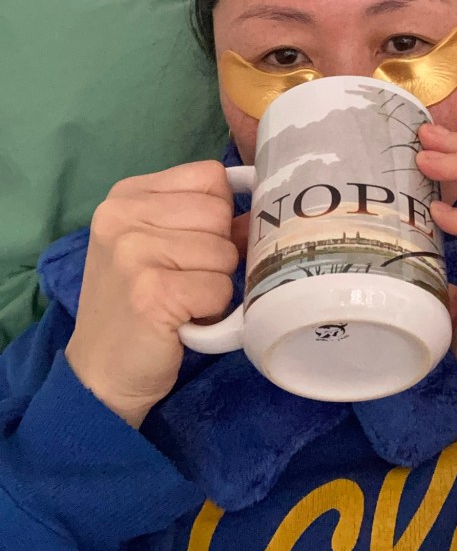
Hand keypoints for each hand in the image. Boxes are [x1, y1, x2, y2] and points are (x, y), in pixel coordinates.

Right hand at [65, 161, 247, 428]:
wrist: (100, 373)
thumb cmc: (136, 303)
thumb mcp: (159, 245)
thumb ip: (200, 218)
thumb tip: (261, 207)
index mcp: (127, 194)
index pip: (209, 176)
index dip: (219, 211)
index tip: (199, 241)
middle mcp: (123, 215)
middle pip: (219, 212)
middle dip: (219, 251)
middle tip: (187, 279)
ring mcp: (133, 252)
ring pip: (224, 252)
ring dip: (216, 284)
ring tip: (183, 300)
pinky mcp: (151, 292)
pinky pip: (219, 289)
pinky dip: (213, 310)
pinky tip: (183, 319)